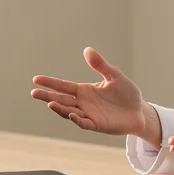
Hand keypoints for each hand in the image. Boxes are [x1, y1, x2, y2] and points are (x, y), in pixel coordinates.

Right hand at [31, 48, 154, 139]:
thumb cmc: (127, 93)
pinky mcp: (97, 125)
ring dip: (60, 108)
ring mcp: (89, 114)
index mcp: (85, 90)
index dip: (50, 83)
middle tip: (33, 92)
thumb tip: (87, 50)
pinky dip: (77, 120)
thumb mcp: (115, 76)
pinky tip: (71, 114)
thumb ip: (101, 65)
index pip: (63, 86)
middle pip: (61, 99)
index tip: (36, 79)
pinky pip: (84, 123)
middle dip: (47, 96)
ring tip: (50, 102)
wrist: (140, 111)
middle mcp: (83, 103)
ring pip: (69, 111)